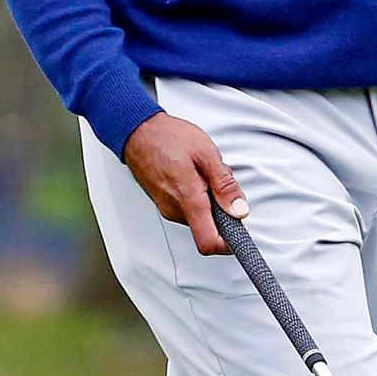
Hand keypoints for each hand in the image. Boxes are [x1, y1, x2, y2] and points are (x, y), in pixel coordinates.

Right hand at [123, 112, 248, 254]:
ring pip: (198, 217)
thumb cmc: (168, 138)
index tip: (239, 230)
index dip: (227, 244)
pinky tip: (193, 176)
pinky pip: (187, 209)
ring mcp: (167, 208)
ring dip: (208, 201)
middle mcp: (175, 210)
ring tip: (203, 174)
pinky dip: (196, 197)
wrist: (138, 131)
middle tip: (220, 184)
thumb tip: (239, 210)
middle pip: (207, 228)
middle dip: (221, 210)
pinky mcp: (163, 203)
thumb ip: (224, 185)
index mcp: (189, 199)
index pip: (208, 242)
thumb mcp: (207, 154)